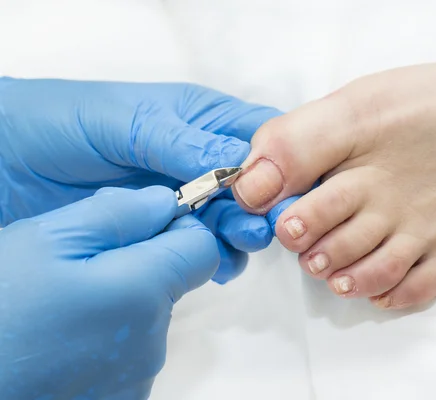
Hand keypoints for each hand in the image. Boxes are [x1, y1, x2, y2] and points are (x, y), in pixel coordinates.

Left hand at [0, 77, 281, 281]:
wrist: (4, 163)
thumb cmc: (59, 122)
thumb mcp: (124, 122)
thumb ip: (182, 142)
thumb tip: (240, 167)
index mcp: (199, 118)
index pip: (263, 135)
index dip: (283, 162)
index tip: (282, 192)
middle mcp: (198, 157)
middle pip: (258, 184)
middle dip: (263, 207)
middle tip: (253, 228)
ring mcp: (183, 197)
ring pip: (236, 219)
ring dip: (240, 235)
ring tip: (230, 246)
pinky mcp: (164, 230)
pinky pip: (205, 246)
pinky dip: (215, 257)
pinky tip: (210, 263)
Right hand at [0, 186, 218, 398]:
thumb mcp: (47, 240)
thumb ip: (119, 212)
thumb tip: (166, 202)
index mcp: (144, 293)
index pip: (201, 248)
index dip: (175, 228)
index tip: (139, 226)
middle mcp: (154, 341)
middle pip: (169, 284)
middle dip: (135, 266)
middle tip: (75, 268)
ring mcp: (137, 378)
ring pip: (146, 317)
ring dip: (117, 303)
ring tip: (61, 309)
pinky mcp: (120, 399)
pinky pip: (128, 353)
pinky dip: (105, 339)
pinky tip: (62, 341)